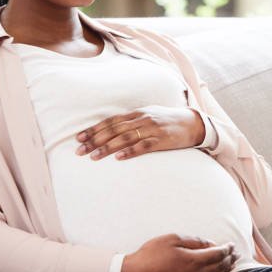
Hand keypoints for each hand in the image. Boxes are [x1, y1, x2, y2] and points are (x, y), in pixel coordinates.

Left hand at [75, 106, 204, 160]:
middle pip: (113, 130)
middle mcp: (142, 119)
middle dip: (94, 140)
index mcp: (136, 113)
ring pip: (125, 138)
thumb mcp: (147, 116)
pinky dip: (130, 151)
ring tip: (93, 157)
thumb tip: (109, 130)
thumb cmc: (166, 121)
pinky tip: (119, 158)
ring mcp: (152, 129)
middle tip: (80, 151)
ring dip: (107, 147)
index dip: (93, 129)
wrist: (193, 123)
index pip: (110, 121)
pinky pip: (144, 146)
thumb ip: (130, 122)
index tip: (79, 138)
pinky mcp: (162, 140)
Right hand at [118, 234, 239, 271]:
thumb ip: (193, 240)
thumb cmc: (152, 254)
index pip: (217, 254)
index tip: (232, 244)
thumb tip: (209, 243)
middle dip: (229, 259)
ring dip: (225, 268)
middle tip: (236, 253)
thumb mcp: (172, 239)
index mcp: (194, 260)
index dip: (226, 249)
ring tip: (231, 263)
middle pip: (219, 267)